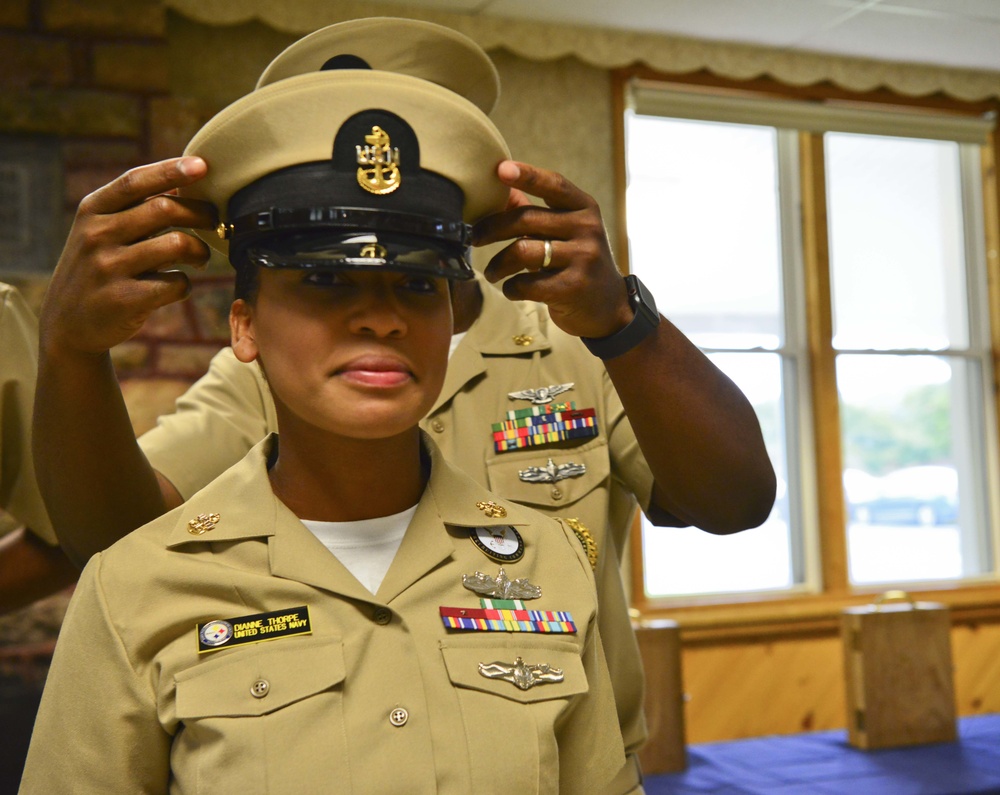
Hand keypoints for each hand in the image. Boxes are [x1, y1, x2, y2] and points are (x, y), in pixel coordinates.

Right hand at [39, 157, 215, 357]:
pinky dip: (186, 284)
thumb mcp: (100, 232)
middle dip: (201, 214)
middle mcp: (97, 235)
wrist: (67, 323)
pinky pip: (176, 283)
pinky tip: (178, 285)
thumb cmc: (99, 268)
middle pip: (165, 210)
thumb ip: (134, 210)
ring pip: (177, 245)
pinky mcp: (124, 300)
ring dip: (201, 251)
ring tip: (199, 257)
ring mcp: (109, 268)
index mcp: (92, 211)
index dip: (171, 170)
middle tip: (214, 221)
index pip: (135, 181)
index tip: (202, 165)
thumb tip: (187, 183)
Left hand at [472, 161, 632, 338]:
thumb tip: (500, 185)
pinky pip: (527, 283)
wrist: (608, 306)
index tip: (500, 169)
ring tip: (492, 273)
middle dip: (491, 229)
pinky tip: (512, 289)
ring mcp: (583, 258)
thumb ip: (536, 210)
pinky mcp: (573, 287)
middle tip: (475, 238)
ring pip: (522, 251)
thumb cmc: (577, 262)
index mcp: (584, 208)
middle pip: (526, 219)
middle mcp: (587, 228)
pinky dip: (511, 287)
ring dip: (498, 264)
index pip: (554, 184)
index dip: (527, 175)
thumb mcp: (566, 231)